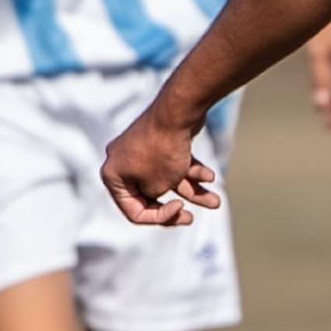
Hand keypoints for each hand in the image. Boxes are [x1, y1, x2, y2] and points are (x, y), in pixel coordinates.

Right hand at [100, 102, 221, 226]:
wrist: (177, 111)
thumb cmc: (163, 151)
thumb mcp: (157, 186)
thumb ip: (154, 198)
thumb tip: (156, 193)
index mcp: (113, 175)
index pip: (133, 210)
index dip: (159, 217)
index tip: (179, 208)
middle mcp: (123, 162)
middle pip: (151, 197)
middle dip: (176, 208)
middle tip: (191, 218)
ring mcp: (142, 151)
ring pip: (169, 180)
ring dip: (193, 192)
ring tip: (216, 201)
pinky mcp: (161, 141)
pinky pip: (176, 164)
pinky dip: (192, 171)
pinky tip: (210, 176)